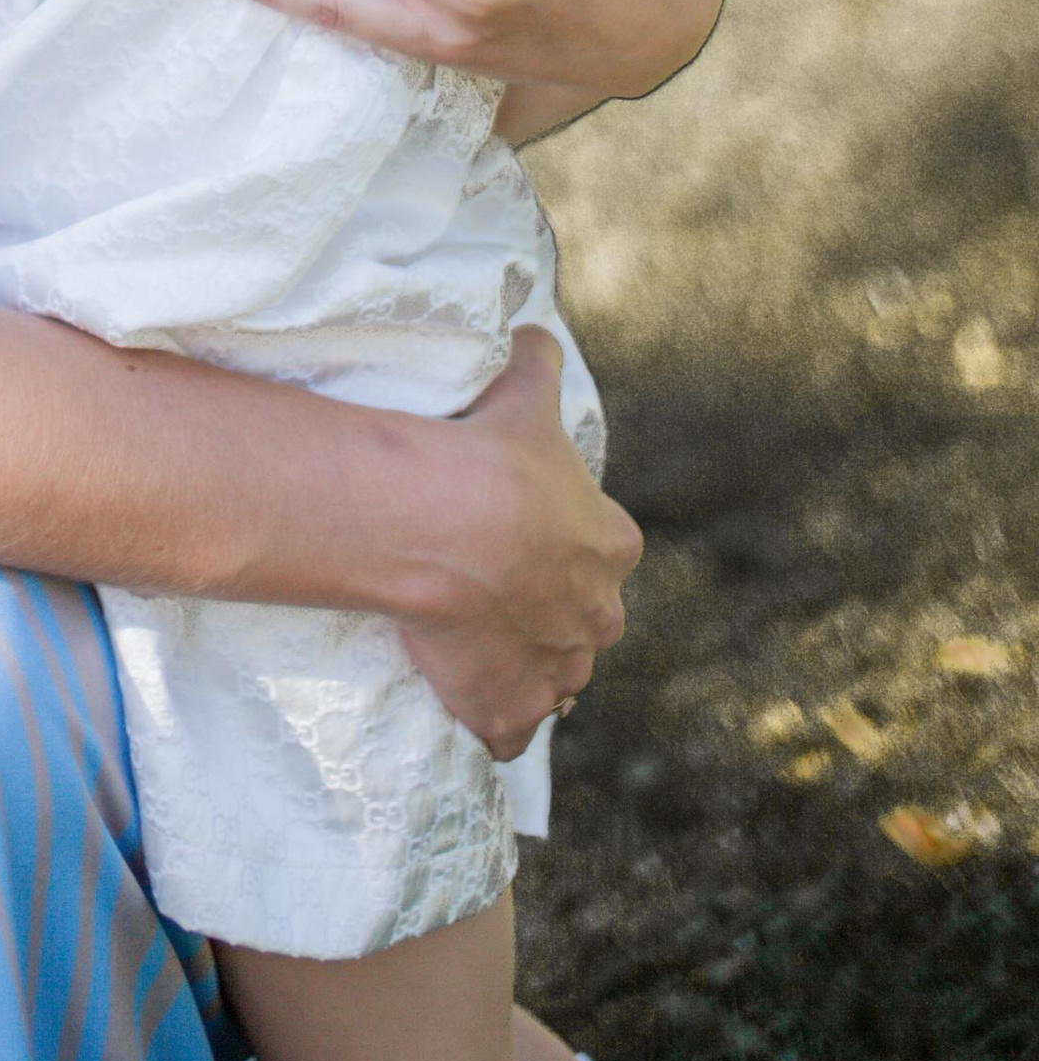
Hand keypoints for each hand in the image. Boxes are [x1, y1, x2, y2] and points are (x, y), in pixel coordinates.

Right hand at [393, 334, 638, 758]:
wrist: (450, 527)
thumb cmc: (494, 458)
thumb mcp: (524, 394)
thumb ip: (538, 362)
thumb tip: (536, 327)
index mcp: (612, 547)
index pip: (605, 550)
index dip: (566, 540)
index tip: (523, 527)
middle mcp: (597, 620)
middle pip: (584, 620)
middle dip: (552, 609)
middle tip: (494, 582)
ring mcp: (555, 673)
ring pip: (553, 679)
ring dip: (525, 665)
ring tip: (472, 639)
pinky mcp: (509, 713)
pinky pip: (508, 732)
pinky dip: (493, 722)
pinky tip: (467, 703)